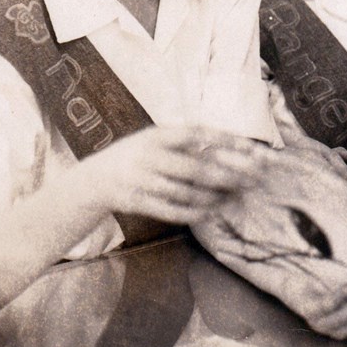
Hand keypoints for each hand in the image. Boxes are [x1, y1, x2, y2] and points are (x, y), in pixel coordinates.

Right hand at [69, 126, 253, 225]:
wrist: (94, 180)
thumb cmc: (137, 157)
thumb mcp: (156, 141)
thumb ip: (186, 144)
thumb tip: (232, 150)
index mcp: (156, 135)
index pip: (197, 134)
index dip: (226, 141)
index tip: (252, 149)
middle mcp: (148, 155)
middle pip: (196, 167)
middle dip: (228, 175)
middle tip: (253, 179)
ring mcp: (141, 180)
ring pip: (185, 192)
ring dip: (214, 196)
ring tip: (234, 197)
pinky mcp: (136, 202)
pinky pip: (170, 210)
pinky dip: (193, 212)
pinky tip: (210, 211)